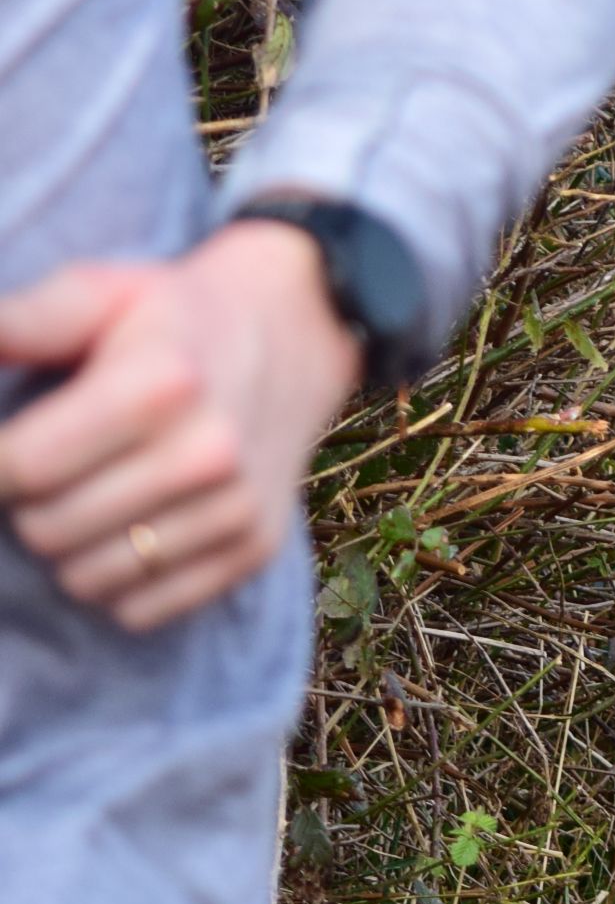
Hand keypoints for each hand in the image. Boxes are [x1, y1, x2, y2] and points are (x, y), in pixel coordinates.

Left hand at [0, 221, 363, 630]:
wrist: (297, 333)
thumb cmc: (174, 318)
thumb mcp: (100, 294)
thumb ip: (24, 321)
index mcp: (161, 384)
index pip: (19, 468)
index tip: (16, 441)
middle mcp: (209, 451)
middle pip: (45, 529)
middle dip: (31, 502)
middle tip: (63, 462)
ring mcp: (237, 505)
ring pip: (85, 578)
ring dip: (72, 545)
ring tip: (99, 492)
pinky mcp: (254, 547)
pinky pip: (140, 609)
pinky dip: (120, 580)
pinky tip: (138, 524)